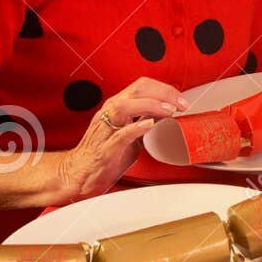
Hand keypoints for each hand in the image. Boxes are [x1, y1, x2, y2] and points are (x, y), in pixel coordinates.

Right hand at [56, 78, 186, 201]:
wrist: (79, 175)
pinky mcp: (105, 149)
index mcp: (117, 107)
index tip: (182, 100)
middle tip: (181, 105)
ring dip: (151, 105)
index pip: (142, 86)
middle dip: (163, 93)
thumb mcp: (131, 132)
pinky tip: (149, 124)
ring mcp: (106, 130)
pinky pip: (120, 134)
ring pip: (125, 106)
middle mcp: (110, 113)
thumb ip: (146, 121)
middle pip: (137, 90)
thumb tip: (170, 115)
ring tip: (169, 111)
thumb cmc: (106, 153)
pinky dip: (136, 127)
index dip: (165, 89)